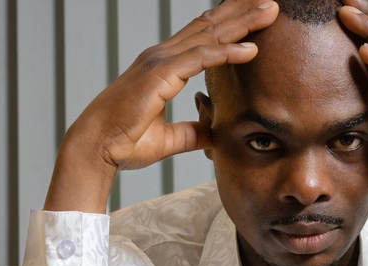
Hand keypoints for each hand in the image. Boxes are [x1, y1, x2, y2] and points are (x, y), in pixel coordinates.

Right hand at [45, 0, 279, 212]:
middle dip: (241, 12)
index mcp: (161, 66)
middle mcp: (161, 57)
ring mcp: (160, 62)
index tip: (256, 15)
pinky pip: (201, 58)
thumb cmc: (123, 143)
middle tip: (271, 1)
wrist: (97, 148)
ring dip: (242, 22)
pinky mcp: (161, 75)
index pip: (202, 36)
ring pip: (209, 35)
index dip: (230, 23)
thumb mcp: (167, 139)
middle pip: (209, 26)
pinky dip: (227, 52)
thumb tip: (214, 136)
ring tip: (271, 12)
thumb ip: (192, 133)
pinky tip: (251, 49)